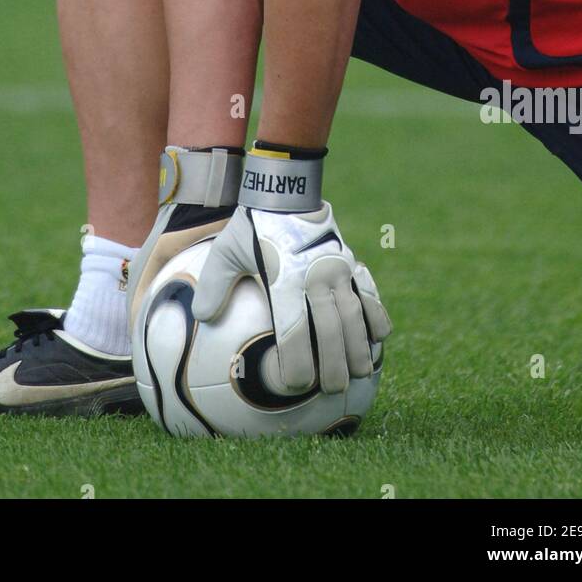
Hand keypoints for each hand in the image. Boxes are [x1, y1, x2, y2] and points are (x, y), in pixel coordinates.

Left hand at [192, 202, 391, 393]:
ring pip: (354, 314)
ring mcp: (336, 268)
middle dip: (334, 363)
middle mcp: (314, 278)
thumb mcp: (225, 251)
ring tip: (361, 371)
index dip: (297, 362)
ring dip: (359, 345)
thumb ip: (213, 285)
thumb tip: (202, 317)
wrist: (285, 192)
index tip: (296, 385)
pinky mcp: (349, 260)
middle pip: (330, 329)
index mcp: (284, 281)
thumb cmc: (252, 226)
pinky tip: (379, 336)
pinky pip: (368, 290)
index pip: (293, 331)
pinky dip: (376, 313)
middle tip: (334, 389)